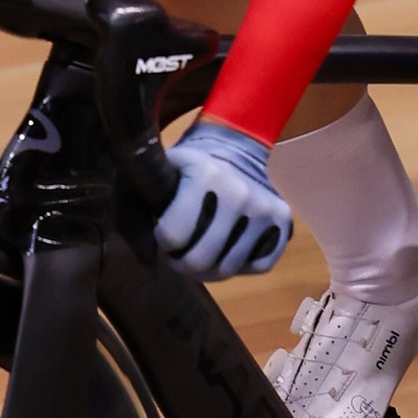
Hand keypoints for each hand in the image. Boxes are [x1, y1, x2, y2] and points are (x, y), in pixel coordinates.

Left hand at [153, 118, 293, 277]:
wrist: (232, 148)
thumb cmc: (181, 169)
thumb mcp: (147, 180)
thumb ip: (134, 217)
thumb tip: (148, 260)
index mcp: (204, 175)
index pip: (173, 237)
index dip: (163, 240)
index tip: (164, 229)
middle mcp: (239, 192)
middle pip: (201, 260)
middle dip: (182, 263)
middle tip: (179, 252)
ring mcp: (265, 209)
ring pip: (229, 269)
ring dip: (208, 269)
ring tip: (200, 251)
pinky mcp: (283, 222)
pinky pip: (257, 266)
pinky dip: (238, 265)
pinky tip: (227, 248)